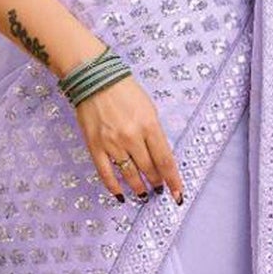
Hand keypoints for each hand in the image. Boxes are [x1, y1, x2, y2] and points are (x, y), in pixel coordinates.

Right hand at [73, 72, 184, 204]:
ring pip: (129, 174)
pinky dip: (114, 187)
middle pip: (149, 169)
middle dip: (156, 183)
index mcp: (149, 126)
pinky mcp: (95, 146)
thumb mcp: (149, 108)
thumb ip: (154, 133)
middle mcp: (132, 137)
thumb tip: (158, 156)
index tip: (178, 195)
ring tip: (143, 194)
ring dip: (138, 188)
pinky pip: (106, 173)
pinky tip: (120, 195)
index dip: (173, 181)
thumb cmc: (124, 90)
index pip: (165, 161)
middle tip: (158, 189)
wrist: (94, 78)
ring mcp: (112, 143)